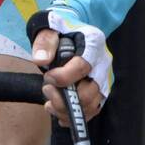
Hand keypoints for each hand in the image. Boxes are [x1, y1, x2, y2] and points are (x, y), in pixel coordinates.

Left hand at [30, 9, 111, 125]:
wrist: (72, 30)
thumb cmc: (60, 28)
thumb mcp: (49, 28)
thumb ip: (45, 43)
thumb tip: (41, 60)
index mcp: (93, 43)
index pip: (83, 66)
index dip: (63, 77)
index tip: (47, 78)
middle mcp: (103, 62)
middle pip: (90, 91)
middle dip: (65, 98)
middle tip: (46, 90)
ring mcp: (104, 78)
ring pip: (91, 104)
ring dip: (68, 110)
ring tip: (49, 104)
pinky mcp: (100, 90)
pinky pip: (92, 110)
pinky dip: (75, 116)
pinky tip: (58, 112)